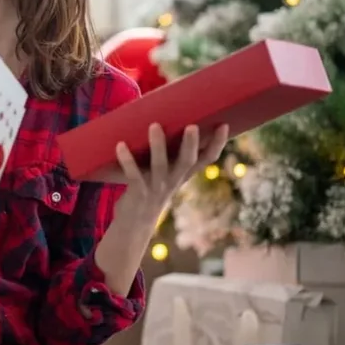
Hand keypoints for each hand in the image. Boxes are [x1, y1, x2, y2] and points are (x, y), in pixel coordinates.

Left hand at [113, 123, 228, 221]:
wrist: (135, 225)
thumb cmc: (150, 191)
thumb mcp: (165, 175)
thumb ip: (169, 155)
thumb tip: (165, 119)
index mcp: (182, 174)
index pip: (206, 160)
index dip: (217, 144)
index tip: (224, 125)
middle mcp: (173, 180)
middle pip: (187, 161)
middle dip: (190, 144)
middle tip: (193, 126)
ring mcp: (156, 187)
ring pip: (159, 165)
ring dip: (157, 145)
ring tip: (154, 125)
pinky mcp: (138, 192)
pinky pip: (133, 174)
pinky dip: (126, 159)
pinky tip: (120, 144)